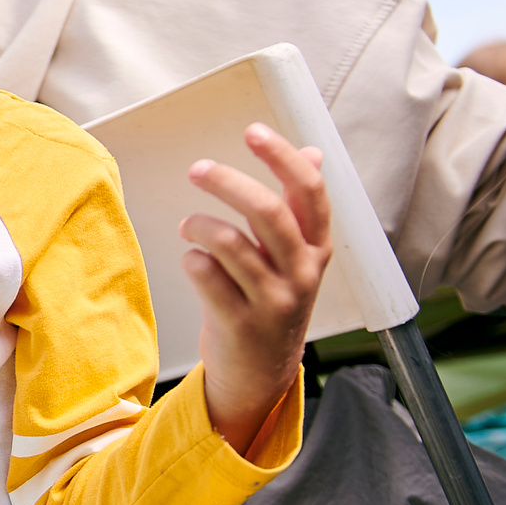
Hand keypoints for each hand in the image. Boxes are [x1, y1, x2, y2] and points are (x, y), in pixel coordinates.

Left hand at [182, 124, 332, 457]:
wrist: (262, 374)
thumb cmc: (273, 303)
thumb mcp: (296, 257)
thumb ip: (300, 208)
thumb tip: (312, 153)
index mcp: (317, 249)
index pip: (309, 192)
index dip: (282, 157)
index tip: (253, 131)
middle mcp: (301, 273)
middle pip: (268, 211)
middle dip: (227, 182)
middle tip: (198, 169)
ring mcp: (273, 300)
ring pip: (231, 243)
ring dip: (200, 225)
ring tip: (188, 226)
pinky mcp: (240, 323)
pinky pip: (207, 276)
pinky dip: (193, 261)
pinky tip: (193, 262)